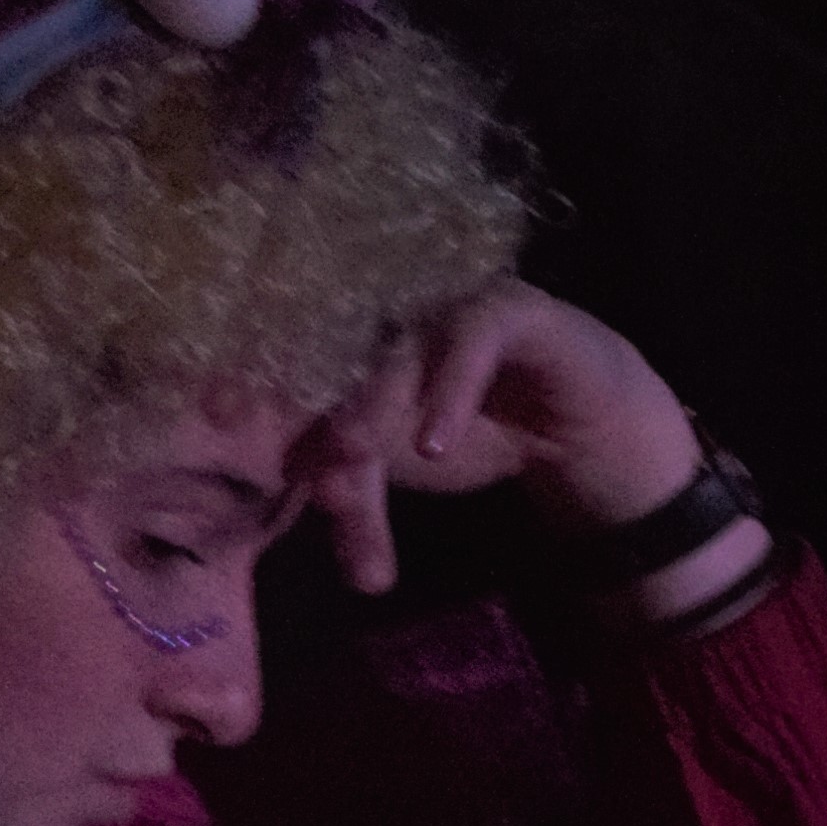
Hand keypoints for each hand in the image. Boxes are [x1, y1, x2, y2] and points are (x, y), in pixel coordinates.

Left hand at [303, 281, 759, 615]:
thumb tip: (316, 518)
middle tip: (311, 481)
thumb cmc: (476, 437)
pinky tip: (436, 444)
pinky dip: (449, 391)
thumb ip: (355, 496)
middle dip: (320, 430)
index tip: (248, 474)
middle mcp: (388, 320)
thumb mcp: (405, 476)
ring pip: (396, 356)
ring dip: (371, 405)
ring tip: (353, 454)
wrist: (578, 427)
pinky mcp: (504, 307)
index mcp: (351, 352)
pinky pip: (471, 339)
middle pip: (340, 373)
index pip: (303, 389)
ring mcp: (443, 308)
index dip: (271, 423)